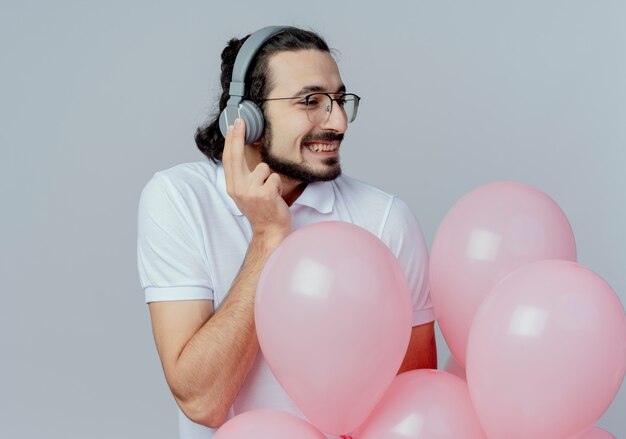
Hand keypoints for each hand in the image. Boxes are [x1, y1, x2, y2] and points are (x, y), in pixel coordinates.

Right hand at [222, 118, 291, 245]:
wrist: (270, 231)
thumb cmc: (262, 211)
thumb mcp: (246, 194)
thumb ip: (244, 177)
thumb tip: (245, 155)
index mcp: (232, 187)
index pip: (229, 160)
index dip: (231, 141)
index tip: (232, 126)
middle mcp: (238, 188)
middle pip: (236, 156)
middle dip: (238, 136)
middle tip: (241, 120)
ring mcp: (250, 192)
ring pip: (263, 168)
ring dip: (270, 178)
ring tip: (270, 192)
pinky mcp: (265, 194)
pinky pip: (275, 177)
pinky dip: (278, 186)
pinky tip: (276, 197)